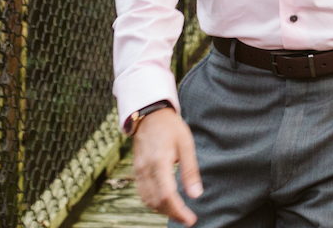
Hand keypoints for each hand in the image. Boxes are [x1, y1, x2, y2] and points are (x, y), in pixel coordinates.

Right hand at [132, 107, 203, 225]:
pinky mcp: (136, 171)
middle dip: (172, 214)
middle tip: (187, 218)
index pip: (167, 195)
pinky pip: (143, 193)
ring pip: (147, 200)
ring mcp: (138, 171)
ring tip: (179, 212)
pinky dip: (154, 202)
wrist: (149, 115)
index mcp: (159, 162)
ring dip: (162, 210)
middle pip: (156, 202)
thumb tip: (196, 195)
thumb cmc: (171, 128)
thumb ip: (190, 171)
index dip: (178, 211)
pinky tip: (166, 202)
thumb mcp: (186, 145)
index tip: (190, 219)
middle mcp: (145, 169)